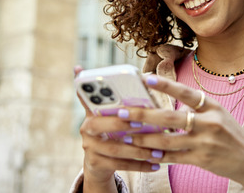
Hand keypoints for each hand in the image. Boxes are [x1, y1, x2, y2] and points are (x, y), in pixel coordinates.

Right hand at [74, 66, 162, 190]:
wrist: (99, 164)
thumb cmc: (114, 132)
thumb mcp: (115, 116)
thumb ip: (126, 101)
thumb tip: (146, 78)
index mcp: (91, 111)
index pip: (87, 98)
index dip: (94, 94)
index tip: (107, 88)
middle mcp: (86, 128)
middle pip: (97, 124)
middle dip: (120, 123)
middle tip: (140, 123)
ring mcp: (89, 147)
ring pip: (114, 148)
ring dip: (138, 150)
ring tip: (158, 151)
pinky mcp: (95, 164)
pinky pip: (119, 165)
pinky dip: (139, 165)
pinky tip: (155, 165)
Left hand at [119, 75, 243, 188]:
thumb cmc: (230, 134)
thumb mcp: (218, 114)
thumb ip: (195, 108)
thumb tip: (166, 104)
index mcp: (213, 107)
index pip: (187, 93)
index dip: (166, 86)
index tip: (146, 79)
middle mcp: (209, 123)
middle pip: (170, 118)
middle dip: (143, 115)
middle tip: (122, 112)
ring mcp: (205, 142)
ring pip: (168, 140)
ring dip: (144, 138)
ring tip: (126, 135)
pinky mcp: (202, 159)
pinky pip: (174, 158)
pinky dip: (157, 156)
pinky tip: (144, 153)